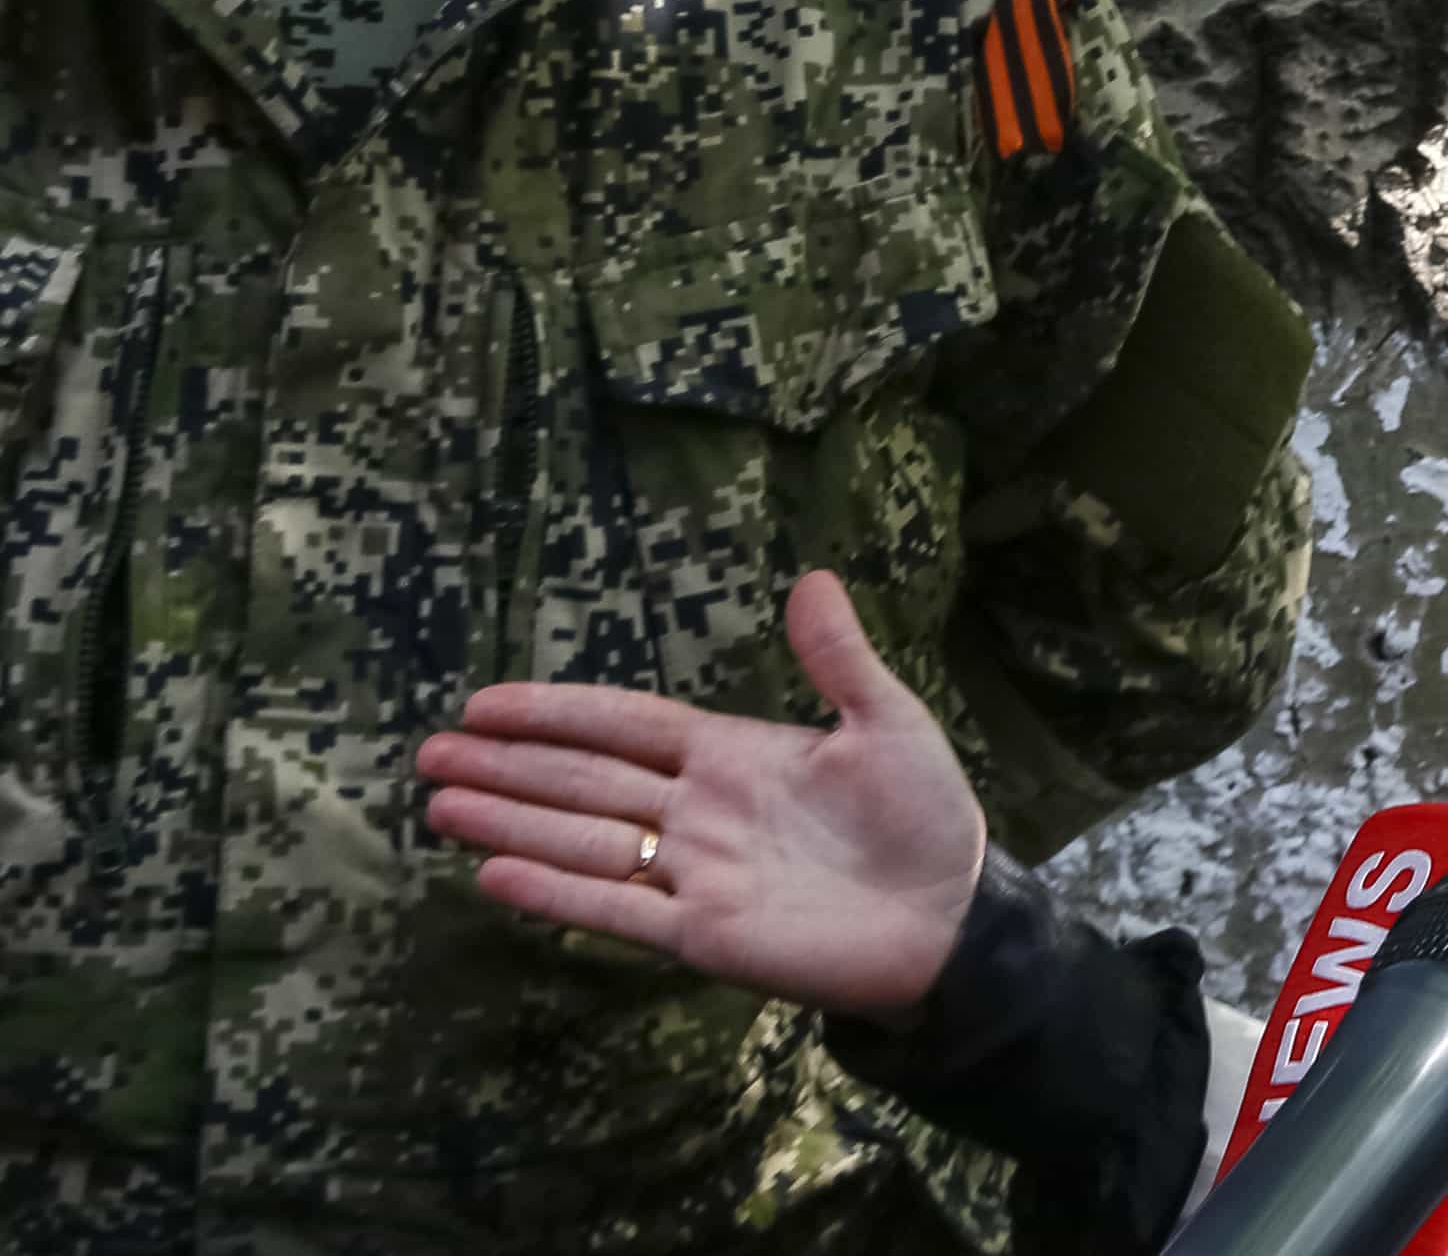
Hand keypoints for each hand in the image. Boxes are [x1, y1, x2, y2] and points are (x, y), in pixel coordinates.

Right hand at [417, 570, 985, 1021]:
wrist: (952, 919)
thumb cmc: (924, 817)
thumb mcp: (888, 723)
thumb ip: (839, 660)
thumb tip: (813, 576)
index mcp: (732, 755)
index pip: (624, 726)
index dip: (556, 712)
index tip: (484, 702)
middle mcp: (697, 812)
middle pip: (585, 781)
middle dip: (510, 764)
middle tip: (430, 752)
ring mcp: (693, 874)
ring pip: (583, 842)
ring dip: (512, 822)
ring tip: (440, 803)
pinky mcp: (701, 935)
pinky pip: (615, 910)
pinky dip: (556, 893)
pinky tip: (494, 873)